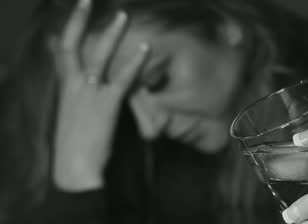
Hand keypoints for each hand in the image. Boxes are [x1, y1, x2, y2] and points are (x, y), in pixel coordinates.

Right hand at [52, 0, 148, 190]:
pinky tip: (145, 49)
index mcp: (65, 89)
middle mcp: (73, 86)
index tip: (75, 17)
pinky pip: (122, 79)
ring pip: (98, 56)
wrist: (74, 168)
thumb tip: (80, 88)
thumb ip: (76, 97)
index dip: (67, 33)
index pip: (62, 54)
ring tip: (122, 15)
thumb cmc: (75, 145)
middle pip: (72, 46)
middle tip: (88, 0)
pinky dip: (134, 63)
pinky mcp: (106, 105)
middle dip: (78, 21)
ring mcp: (89, 94)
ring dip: (111, 34)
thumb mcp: (71, 116)